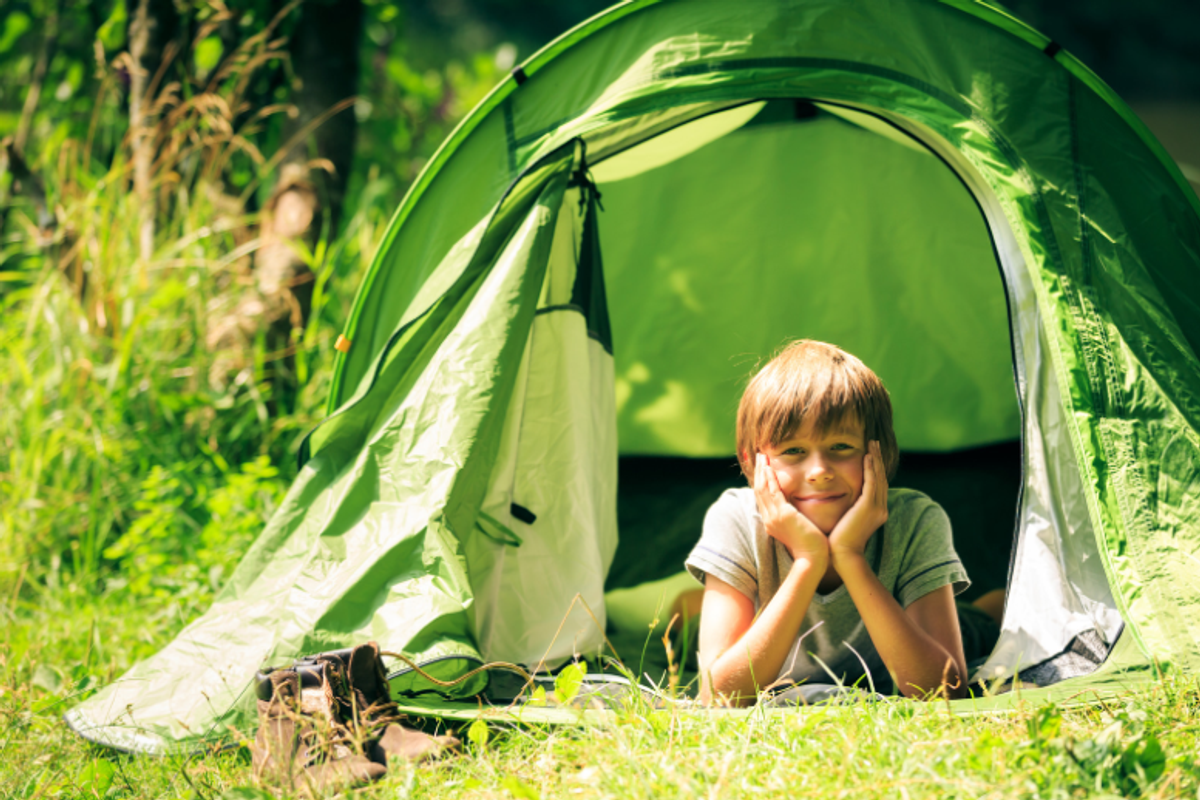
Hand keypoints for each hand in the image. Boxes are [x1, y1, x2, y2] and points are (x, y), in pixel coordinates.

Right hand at [754, 453, 828, 567]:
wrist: (813, 559)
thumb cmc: (811, 547)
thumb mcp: (799, 529)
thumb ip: (795, 518)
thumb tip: (798, 511)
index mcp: (771, 522)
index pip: (762, 497)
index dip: (762, 480)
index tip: (764, 467)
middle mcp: (769, 519)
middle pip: (759, 490)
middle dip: (759, 472)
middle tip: (760, 456)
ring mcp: (773, 517)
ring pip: (762, 489)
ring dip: (763, 471)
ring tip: (762, 456)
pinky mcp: (782, 515)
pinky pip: (772, 492)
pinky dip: (770, 479)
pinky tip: (770, 468)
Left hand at [828, 440, 888, 561]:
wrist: (843, 555)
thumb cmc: (839, 542)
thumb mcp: (846, 521)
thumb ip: (848, 510)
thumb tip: (838, 501)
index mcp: (876, 512)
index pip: (878, 485)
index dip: (876, 468)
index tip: (871, 454)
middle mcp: (880, 508)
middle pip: (881, 477)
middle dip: (878, 459)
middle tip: (874, 443)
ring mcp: (877, 507)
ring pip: (878, 477)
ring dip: (876, 459)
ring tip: (872, 444)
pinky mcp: (869, 507)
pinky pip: (872, 482)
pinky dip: (871, 468)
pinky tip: (868, 456)